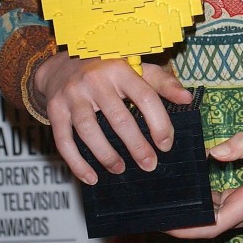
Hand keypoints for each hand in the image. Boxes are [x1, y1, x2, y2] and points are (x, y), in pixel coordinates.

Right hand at [34, 52, 191, 183]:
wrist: (61, 65)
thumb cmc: (107, 69)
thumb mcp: (136, 68)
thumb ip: (162, 82)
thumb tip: (187, 98)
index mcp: (120, 69)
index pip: (145, 97)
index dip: (158, 123)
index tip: (165, 145)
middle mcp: (95, 80)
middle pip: (118, 118)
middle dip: (136, 146)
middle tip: (149, 165)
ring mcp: (72, 95)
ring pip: (89, 130)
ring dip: (106, 155)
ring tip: (120, 169)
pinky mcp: (55, 109)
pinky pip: (63, 140)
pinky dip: (76, 162)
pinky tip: (90, 177)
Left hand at [166, 132, 242, 238]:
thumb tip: (214, 152)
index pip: (210, 226)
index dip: (185, 228)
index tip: (163, 223)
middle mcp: (238, 215)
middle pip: (203, 226)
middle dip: (178, 221)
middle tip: (153, 208)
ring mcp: (238, 211)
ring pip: (208, 218)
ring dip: (187, 212)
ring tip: (162, 198)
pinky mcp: (239, 204)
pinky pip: (214, 208)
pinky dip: (199, 202)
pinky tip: (185, 187)